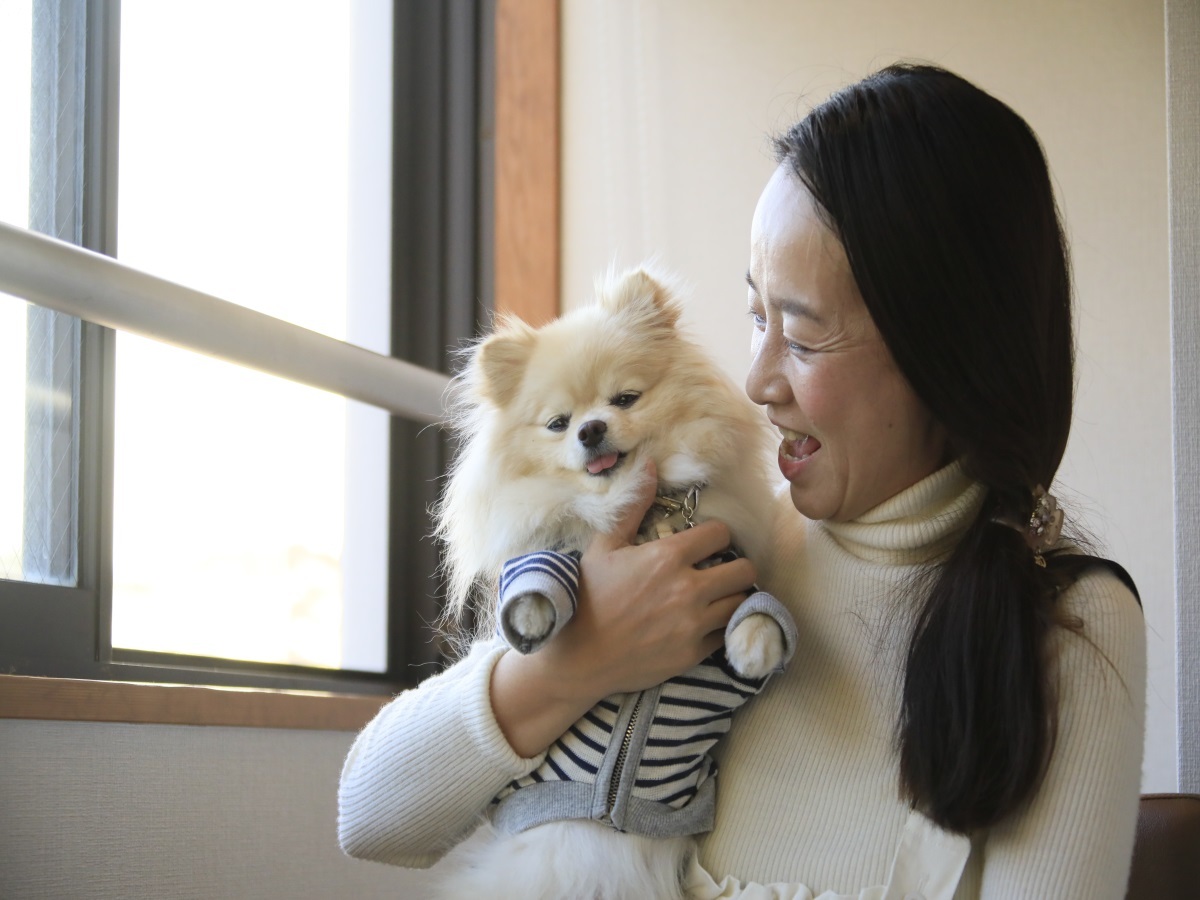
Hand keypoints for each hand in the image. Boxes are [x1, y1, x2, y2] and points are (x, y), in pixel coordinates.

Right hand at [541, 460, 757, 696]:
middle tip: (721, 569)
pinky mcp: (693, 653)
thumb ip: (634, 506)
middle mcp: (687, 589)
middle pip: (745, 570)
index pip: (721, 534)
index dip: (716, 535)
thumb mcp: (604, 546)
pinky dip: (722, 627)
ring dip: (733, 597)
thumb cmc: (588, 596)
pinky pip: (727, 634)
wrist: (577, 656)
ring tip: (718, 595)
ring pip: (742, 602)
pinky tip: (706, 622)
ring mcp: (693, 624)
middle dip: (736, 566)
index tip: (707, 542)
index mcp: (667, 557)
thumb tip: (651, 465)